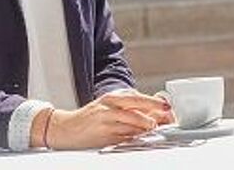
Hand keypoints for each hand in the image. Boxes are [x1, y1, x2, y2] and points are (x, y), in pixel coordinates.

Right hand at [37, 89, 169, 149]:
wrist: (66, 128)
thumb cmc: (90, 118)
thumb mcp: (108, 107)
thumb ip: (129, 109)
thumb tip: (154, 113)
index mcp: (112, 97)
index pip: (137, 97)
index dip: (154, 102)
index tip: (167, 106)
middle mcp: (109, 106)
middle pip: (136, 105)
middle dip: (154, 109)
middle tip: (167, 113)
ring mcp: (106, 120)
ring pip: (132, 122)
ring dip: (146, 125)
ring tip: (154, 126)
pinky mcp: (104, 135)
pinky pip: (124, 136)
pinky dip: (135, 136)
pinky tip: (141, 136)